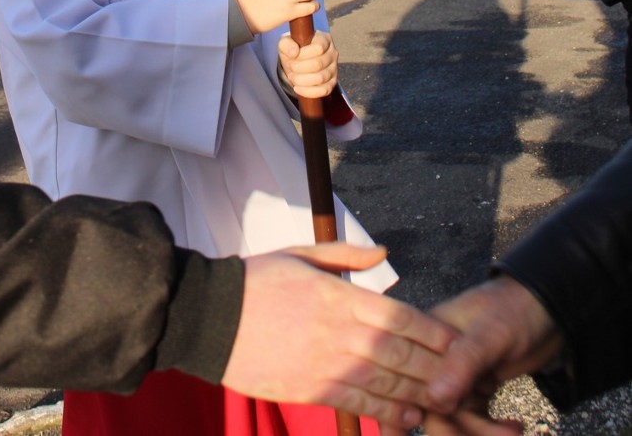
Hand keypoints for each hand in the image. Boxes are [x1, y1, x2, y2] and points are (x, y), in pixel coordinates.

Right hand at [222, 242, 455, 428]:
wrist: (212, 318)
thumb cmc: (257, 280)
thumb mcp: (301, 254)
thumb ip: (346, 255)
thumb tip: (384, 253)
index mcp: (338, 296)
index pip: (398, 315)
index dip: (431, 331)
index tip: (453, 341)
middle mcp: (338, 332)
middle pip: (399, 352)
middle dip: (434, 367)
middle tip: (459, 377)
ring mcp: (325, 364)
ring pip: (384, 383)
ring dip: (418, 394)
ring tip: (441, 401)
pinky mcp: (311, 389)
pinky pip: (358, 404)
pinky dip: (387, 413)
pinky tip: (408, 417)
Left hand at [278, 29, 336, 98]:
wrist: (297, 61)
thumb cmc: (293, 49)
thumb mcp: (286, 43)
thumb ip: (286, 43)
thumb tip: (293, 52)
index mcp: (324, 39)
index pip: (318, 48)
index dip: (303, 54)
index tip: (292, 57)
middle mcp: (332, 53)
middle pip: (318, 64)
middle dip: (299, 68)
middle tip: (290, 68)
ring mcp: (334, 68)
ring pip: (320, 78)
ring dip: (301, 80)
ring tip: (292, 77)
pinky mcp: (332, 82)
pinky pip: (324, 90)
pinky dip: (308, 92)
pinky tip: (297, 88)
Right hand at [418, 276, 563, 432]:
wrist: (551, 309)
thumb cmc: (516, 309)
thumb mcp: (490, 333)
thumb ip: (464, 362)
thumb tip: (434, 398)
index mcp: (427, 339)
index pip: (414, 382)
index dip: (427, 410)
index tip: (452, 423)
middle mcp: (437, 361)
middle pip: (433, 407)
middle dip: (461, 430)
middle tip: (496, 435)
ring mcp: (457, 376)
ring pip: (456, 419)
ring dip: (482, 432)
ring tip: (515, 432)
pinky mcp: (476, 389)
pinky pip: (474, 420)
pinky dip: (492, 430)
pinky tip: (515, 427)